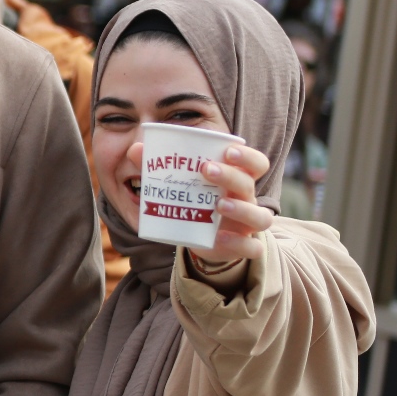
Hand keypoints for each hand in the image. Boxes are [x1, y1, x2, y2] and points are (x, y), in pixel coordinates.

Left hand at [126, 139, 274, 265]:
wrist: (202, 239)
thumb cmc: (195, 203)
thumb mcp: (180, 186)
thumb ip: (159, 166)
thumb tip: (136, 149)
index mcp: (236, 179)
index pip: (255, 163)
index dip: (247, 156)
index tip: (228, 151)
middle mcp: (246, 199)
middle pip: (249, 184)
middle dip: (231, 176)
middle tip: (206, 170)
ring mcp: (246, 224)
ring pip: (260, 217)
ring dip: (241, 208)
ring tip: (218, 205)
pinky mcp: (241, 246)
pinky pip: (251, 247)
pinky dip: (239, 243)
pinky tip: (220, 238)